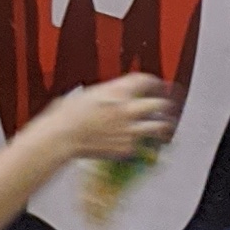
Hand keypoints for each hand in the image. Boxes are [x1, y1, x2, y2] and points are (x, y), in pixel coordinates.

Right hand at [43, 72, 175, 169]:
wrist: (63, 137)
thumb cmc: (68, 114)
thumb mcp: (88, 94)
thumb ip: (107, 95)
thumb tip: (110, 97)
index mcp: (119, 91)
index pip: (147, 81)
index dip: (155, 82)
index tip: (157, 85)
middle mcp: (129, 109)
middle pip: (159, 104)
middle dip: (165, 104)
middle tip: (166, 105)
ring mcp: (130, 130)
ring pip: (158, 127)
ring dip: (162, 125)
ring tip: (164, 126)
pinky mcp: (127, 148)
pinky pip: (140, 145)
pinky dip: (141, 143)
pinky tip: (140, 142)